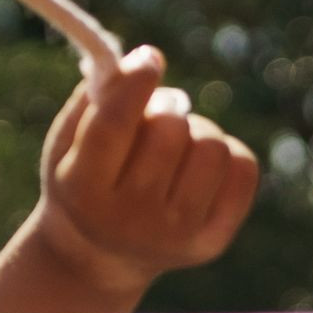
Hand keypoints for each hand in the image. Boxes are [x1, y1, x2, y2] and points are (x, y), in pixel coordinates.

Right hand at [25, 45, 259, 305]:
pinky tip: (199, 166)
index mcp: (83, 189)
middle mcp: (129, 219)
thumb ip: (97, 97)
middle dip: (166, 108)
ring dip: (196, 131)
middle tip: (155, 115)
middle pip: (170, 130)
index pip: (114, 125)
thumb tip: (144, 60)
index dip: (135, 83)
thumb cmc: (84, 178)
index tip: (150, 58)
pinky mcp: (212, 243)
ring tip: (175, 147)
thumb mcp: (69, 141)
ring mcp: (175, 235)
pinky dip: (227, 154)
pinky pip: (243, 168)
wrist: (101, 255)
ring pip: (211, 146)